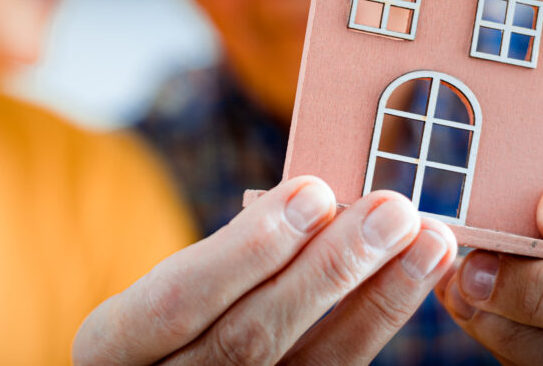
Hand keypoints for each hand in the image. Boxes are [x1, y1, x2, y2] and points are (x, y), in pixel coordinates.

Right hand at [74, 176, 456, 364]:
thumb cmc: (159, 334)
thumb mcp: (154, 297)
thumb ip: (215, 263)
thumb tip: (305, 204)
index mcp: (116, 349)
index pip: (178, 300)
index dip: (247, 249)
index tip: (312, 192)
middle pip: (251, 337)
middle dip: (329, 270)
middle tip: (392, 210)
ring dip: (375, 300)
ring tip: (427, 242)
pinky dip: (377, 326)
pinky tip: (410, 282)